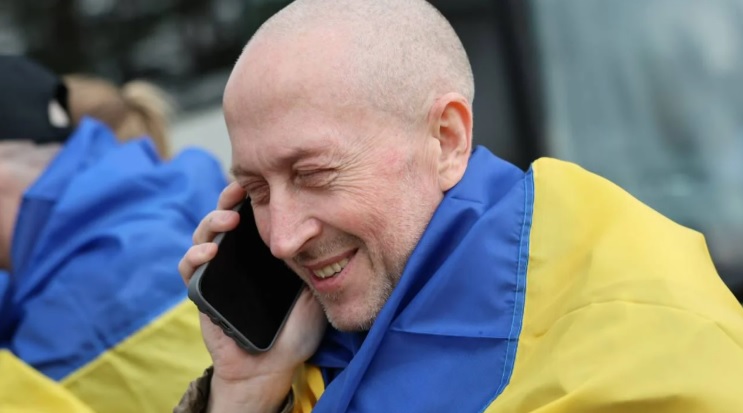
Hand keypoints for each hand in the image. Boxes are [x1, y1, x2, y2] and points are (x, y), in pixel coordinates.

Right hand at [178, 182, 326, 411]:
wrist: (274, 365)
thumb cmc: (296, 328)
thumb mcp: (314, 288)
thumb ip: (314, 262)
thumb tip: (322, 227)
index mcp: (262, 250)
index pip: (253, 213)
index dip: (252, 194)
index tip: (261, 181)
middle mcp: (237, 255)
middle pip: (226, 216)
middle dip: (229, 197)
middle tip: (239, 189)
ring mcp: (217, 270)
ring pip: (204, 234)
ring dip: (212, 221)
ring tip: (228, 219)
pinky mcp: (200, 290)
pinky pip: (189, 267)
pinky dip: (195, 255)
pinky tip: (210, 251)